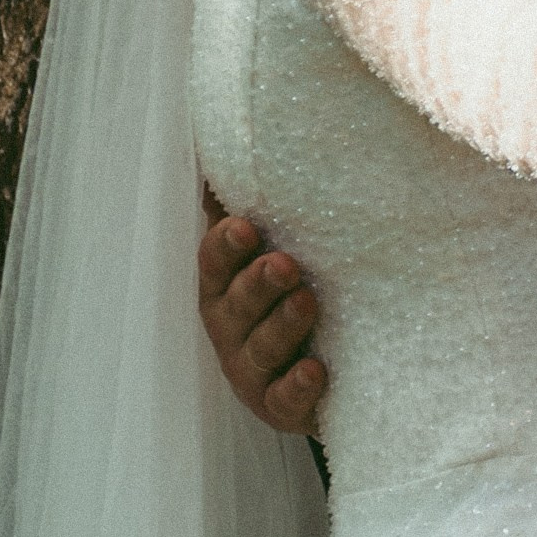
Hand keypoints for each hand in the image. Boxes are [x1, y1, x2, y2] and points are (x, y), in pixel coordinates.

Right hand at [199, 190, 327, 433]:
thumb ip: (251, 196)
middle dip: (256, 284)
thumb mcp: (272, 244)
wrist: (322, 364)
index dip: (225, 246)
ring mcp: (254, 370)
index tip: (244, 225)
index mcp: (225, 284)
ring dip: (281, 326)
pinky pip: (285, 401)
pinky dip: (298, 387)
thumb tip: (230, 130)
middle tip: (284, 262)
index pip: (214, 262)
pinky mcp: (282, 406)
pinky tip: (317, 370)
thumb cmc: (289, 288)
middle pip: (234, 305)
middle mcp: (231, 327)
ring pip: (259, 350)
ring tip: (307, 301)